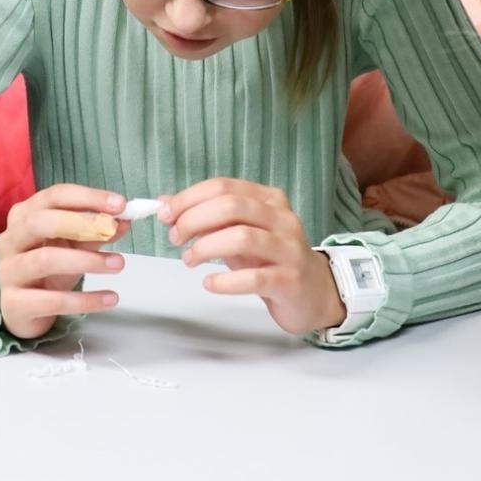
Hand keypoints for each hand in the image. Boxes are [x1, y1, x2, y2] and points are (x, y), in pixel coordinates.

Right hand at [0, 184, 129, 339]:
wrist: (24, 310)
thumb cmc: (48, 270)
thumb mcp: (73, 246)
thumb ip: (97, 232)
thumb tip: (124, 221)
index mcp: (23, 216)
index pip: (54, 197)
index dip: (88, 198)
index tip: (120, 204)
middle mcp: (10, 240)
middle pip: (40, 222)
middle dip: (81, 223)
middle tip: (113, 229)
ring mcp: (8, 272)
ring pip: (45, 260)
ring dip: (86, 260)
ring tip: (118, 264)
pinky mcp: (14, 304)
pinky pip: (51, 301)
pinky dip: (84, 300)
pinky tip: (109, 298)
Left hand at [160, 178, 344, 335]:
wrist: (314, 293)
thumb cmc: (271, 260)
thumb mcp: (240, 233)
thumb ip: (208, 218)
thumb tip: (167, 203)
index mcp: (269, 200)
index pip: (224, 187)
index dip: (189, 198)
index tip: (166, 214)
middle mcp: (283, 219)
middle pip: (232, 206)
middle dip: (194, 219)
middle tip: (176, 238)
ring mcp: (289, 250)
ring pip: (242, 237)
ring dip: (206, 247)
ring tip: (189, 260)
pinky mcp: (290, 281)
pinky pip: (254, 278)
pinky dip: (225, 281)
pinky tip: (209, 283)